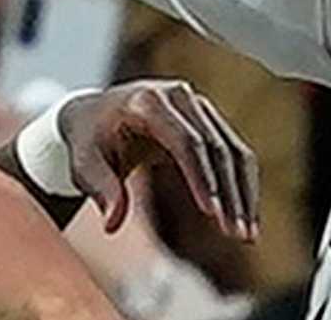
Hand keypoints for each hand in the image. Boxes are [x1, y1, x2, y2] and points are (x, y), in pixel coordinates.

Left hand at [60, 80, 259, 240]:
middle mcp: (178, 96)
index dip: (201, 177)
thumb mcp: (83, 162)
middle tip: (236, 233)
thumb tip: (112, 223)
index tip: (211, 212)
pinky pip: (234, 153)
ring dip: (243, 194)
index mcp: (147, 101)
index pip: (185, 141)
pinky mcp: (209, 119)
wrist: (95, 114)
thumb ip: (99, 188)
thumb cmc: (89, 139)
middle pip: (216, 147)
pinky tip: (247, 217)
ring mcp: (197, 105)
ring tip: (247, 234)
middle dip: (229, 193)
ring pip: (233, 150)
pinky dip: (243, 186)